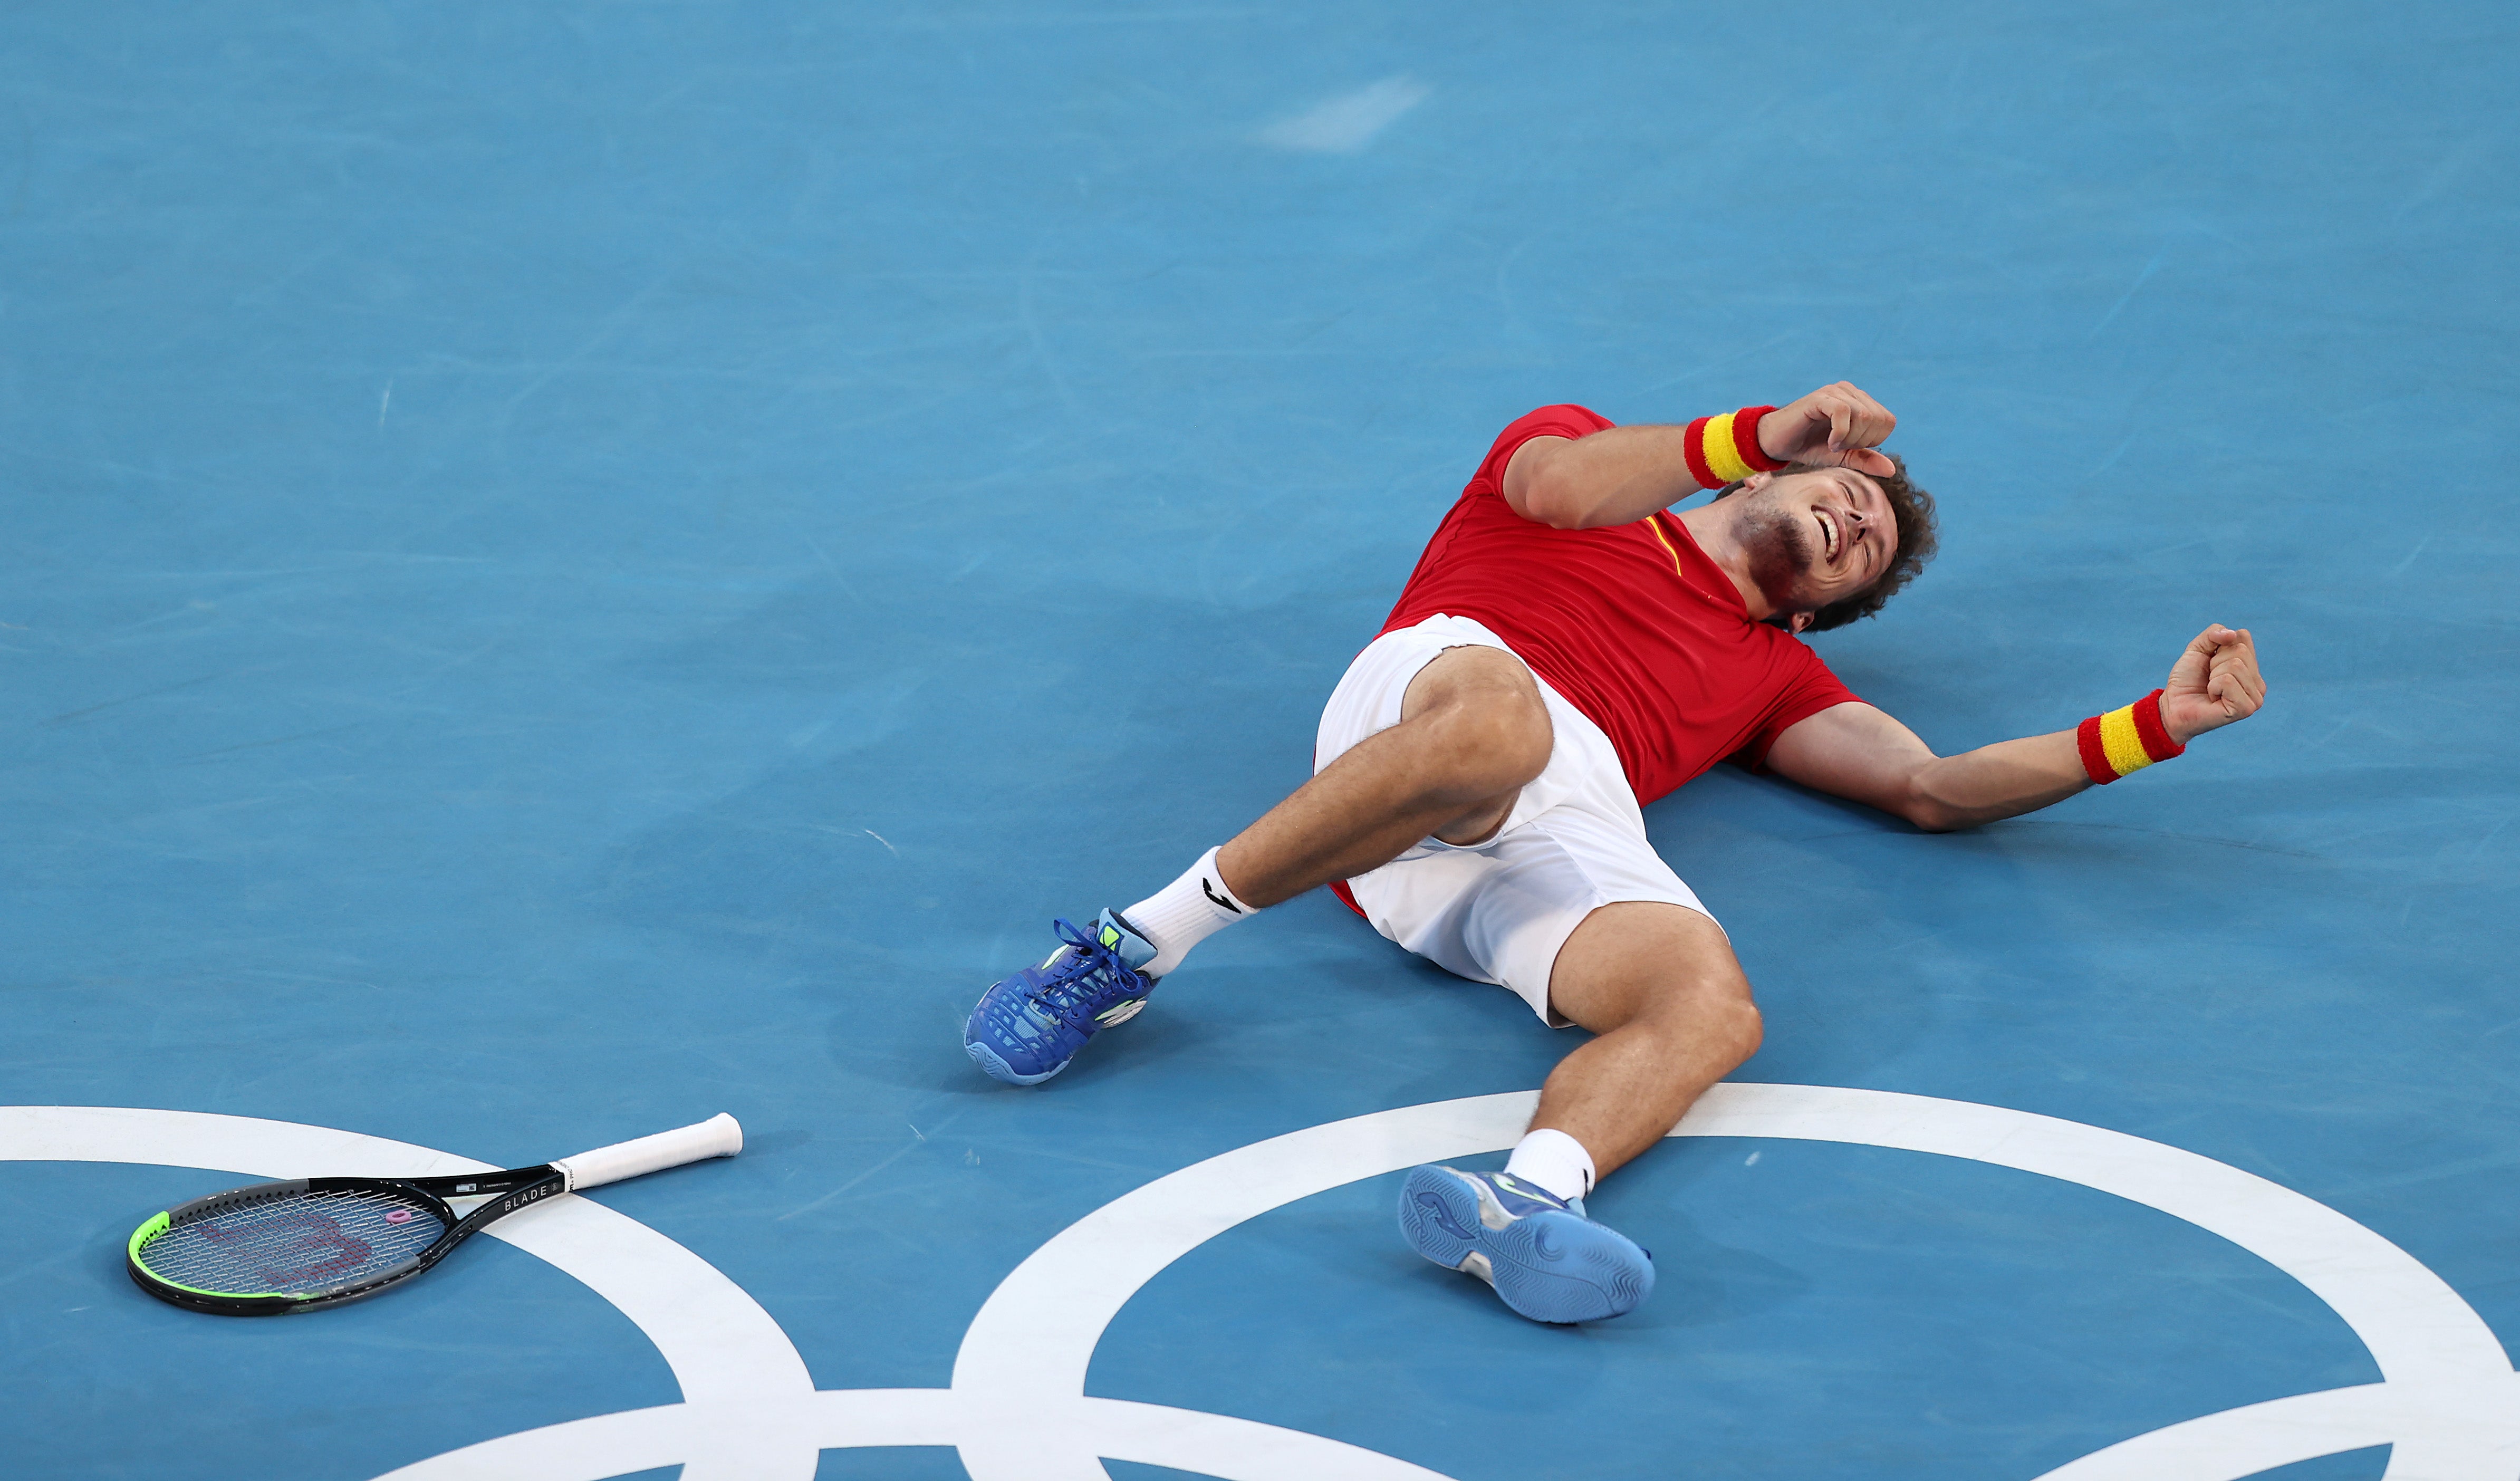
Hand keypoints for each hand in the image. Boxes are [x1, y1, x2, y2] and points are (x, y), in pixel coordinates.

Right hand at [1756, 381, 1897, 476]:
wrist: (1777, 443)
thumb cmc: (1810, 447)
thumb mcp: (1843, 457)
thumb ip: (1866, 460)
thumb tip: (1892, 470)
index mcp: (1860, 401)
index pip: (1887, 421)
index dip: (1873, 441)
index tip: (1849, 447)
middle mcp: (1850, 391)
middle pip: (1877, 418)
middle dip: (1861, 441)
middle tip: (1839, 447)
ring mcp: (1835, 391)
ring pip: (1863, 414)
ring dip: (1850, 438)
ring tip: (1832, 445)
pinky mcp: (1820, 397)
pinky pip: (1843, 412)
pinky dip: (1840, 434)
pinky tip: (1830, 442)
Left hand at [2159, 625, 2265, 743]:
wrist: (2173, 706)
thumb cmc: (2187, 680)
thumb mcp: (2197, 648)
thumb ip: (2213, 633)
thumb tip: (2232, 634)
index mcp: (2251, 666)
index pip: (2243, 636)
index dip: (2218, 646)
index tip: (2210, 663)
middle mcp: (2258, 682)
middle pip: (2240, 651)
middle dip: (2215, 662)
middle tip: (2208, 679)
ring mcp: (2255, 696)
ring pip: (2235, 665)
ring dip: (2213, 676)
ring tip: (2210, 689)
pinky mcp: (2246, 708)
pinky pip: (2228, 681)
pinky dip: (2213, 687)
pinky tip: (2213, 698)